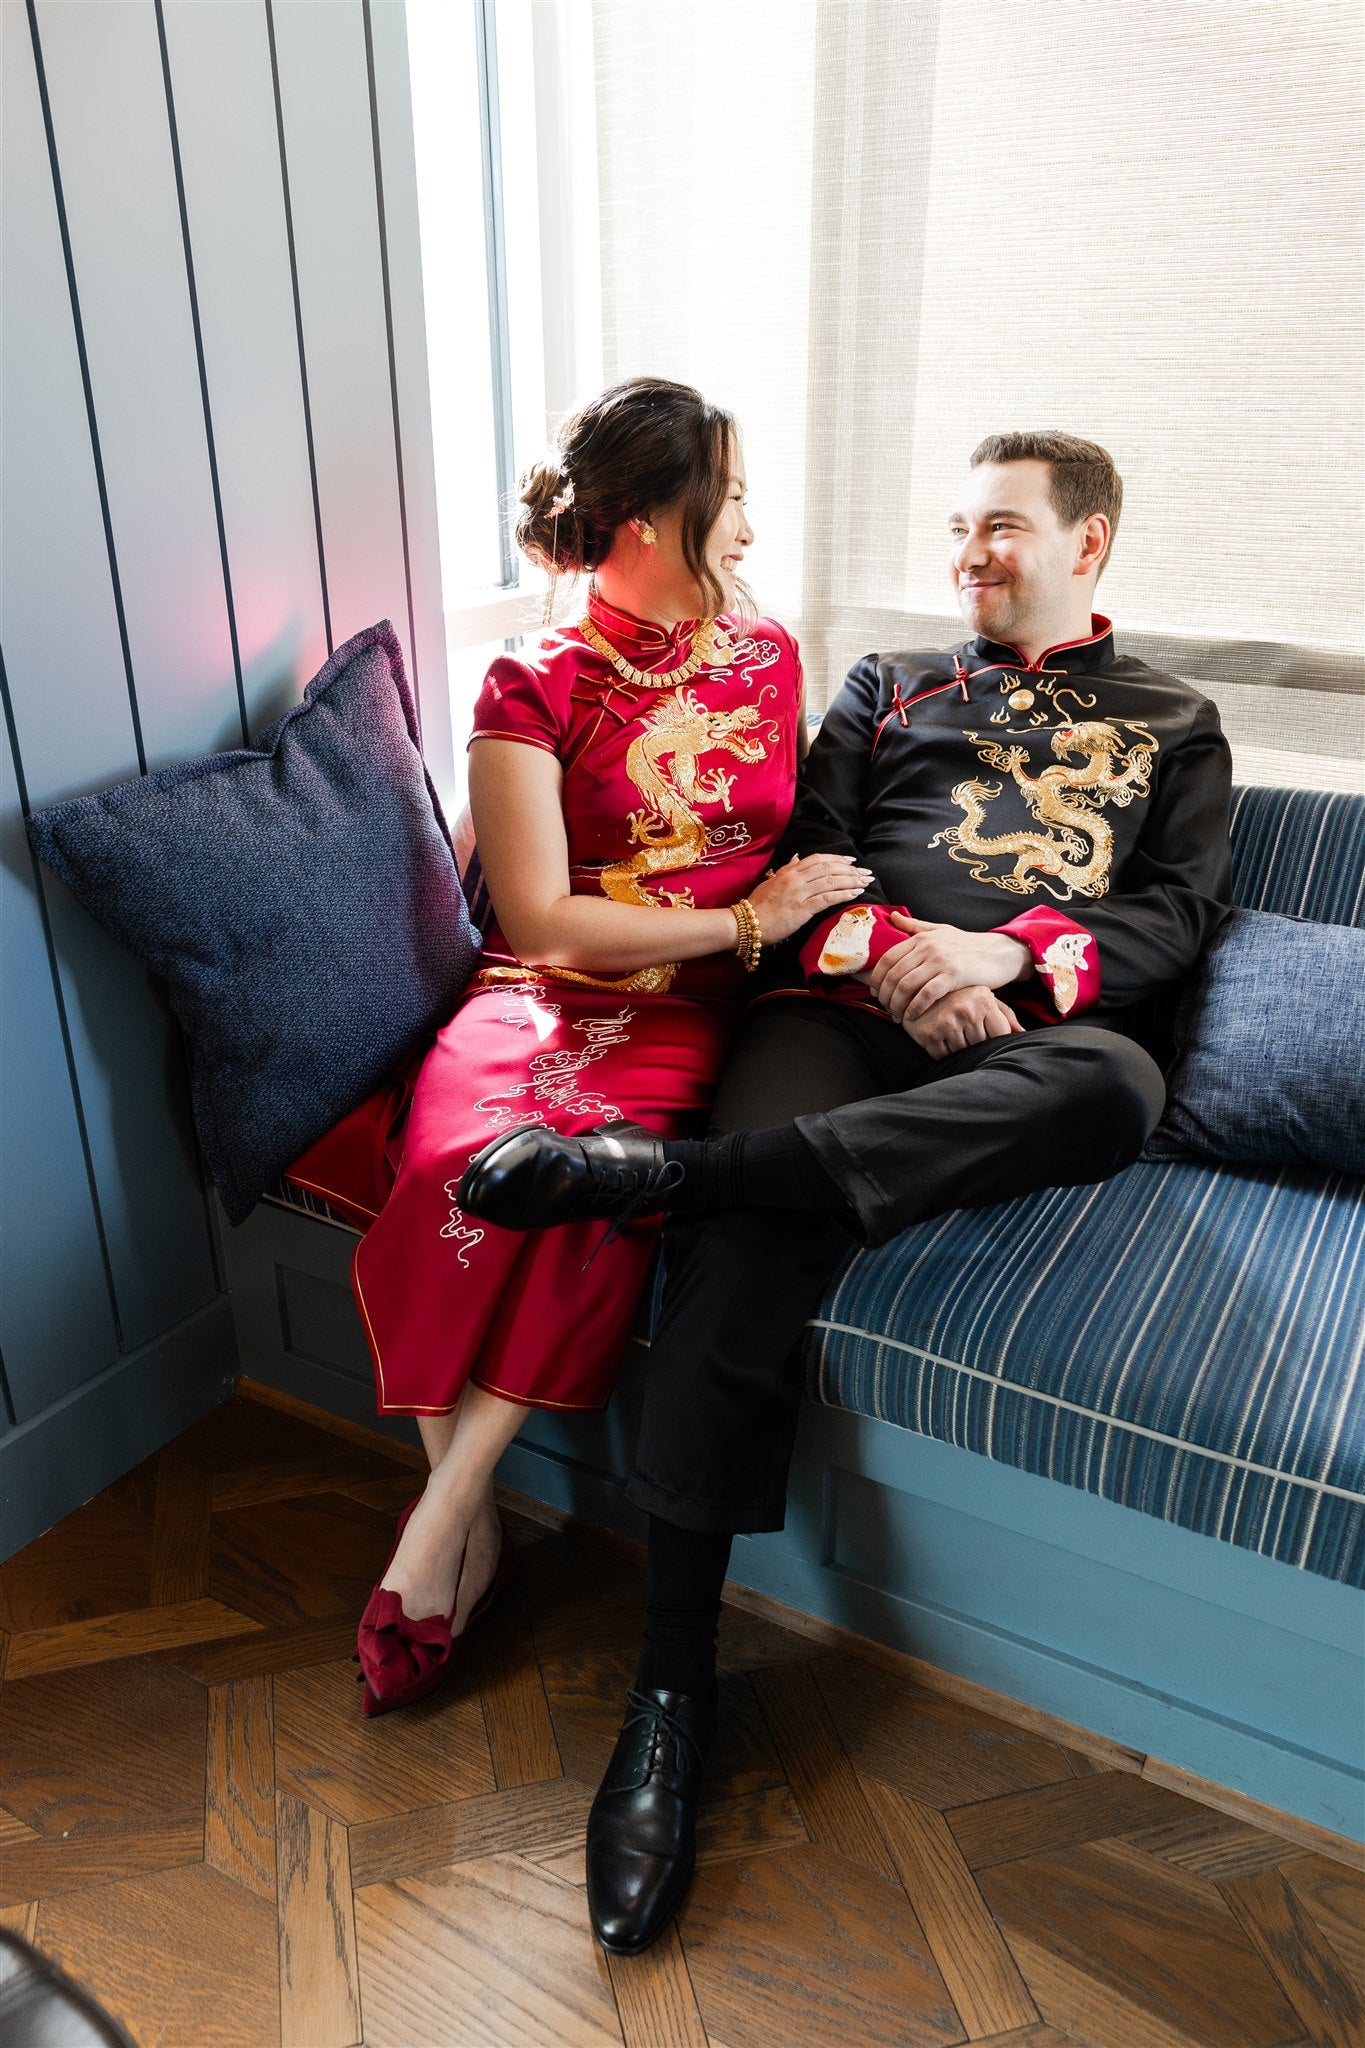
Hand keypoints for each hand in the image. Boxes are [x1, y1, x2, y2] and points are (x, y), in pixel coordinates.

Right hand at [747, 853, 872, 945]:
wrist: (745, 924)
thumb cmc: (757, 907)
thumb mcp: (771, 883)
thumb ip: (786, 870)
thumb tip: (797, 857)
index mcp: (789, 872)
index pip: (818, 859)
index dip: (837, 859)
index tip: (852, 862)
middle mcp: (795, 879)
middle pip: (829, 868)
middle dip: (850, 869)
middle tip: (866, 873)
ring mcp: (799, 893)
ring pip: (831, 881)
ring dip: (852, 880)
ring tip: (866, 882)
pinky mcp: (802, 909)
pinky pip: (827, 898)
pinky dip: (844, 894)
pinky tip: (856, 893)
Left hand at [868, 912, 1030, 1023]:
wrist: (1000, 953)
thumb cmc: (968, 945)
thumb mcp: (941, 930)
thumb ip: (915, 926)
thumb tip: (893, 916)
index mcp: (921, 937)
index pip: (887, 958)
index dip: (877, 978)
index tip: (876, 993)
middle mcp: (928, 946)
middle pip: (894, 975)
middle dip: (886, 996)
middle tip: (886, 1009)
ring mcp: (941, 960)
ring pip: (906, 986)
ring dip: (898, 1005)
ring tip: (898, 1016)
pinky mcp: (954, 975)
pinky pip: (926, 995)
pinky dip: (915, 1008)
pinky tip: (913, 1016)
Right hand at [905, 985, 1024, 1056]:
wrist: (918, 989)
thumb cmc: (959, 996)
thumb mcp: (984, 998)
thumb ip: (1005, 1015)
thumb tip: (1022, 1034)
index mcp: (983, 1000)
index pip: (1001, 1034)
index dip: (994, 1038)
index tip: (985, 1031)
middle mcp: (966, 1010)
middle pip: (982, 1045)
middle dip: (976, 1043)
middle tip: (965, 1030)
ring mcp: (946, 1023)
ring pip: (963, 1053)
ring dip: (959, 1048)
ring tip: (952, 1032)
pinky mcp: (928, 1034)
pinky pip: (943, 1056)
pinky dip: (944, 1052)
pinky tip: (940, 1037)